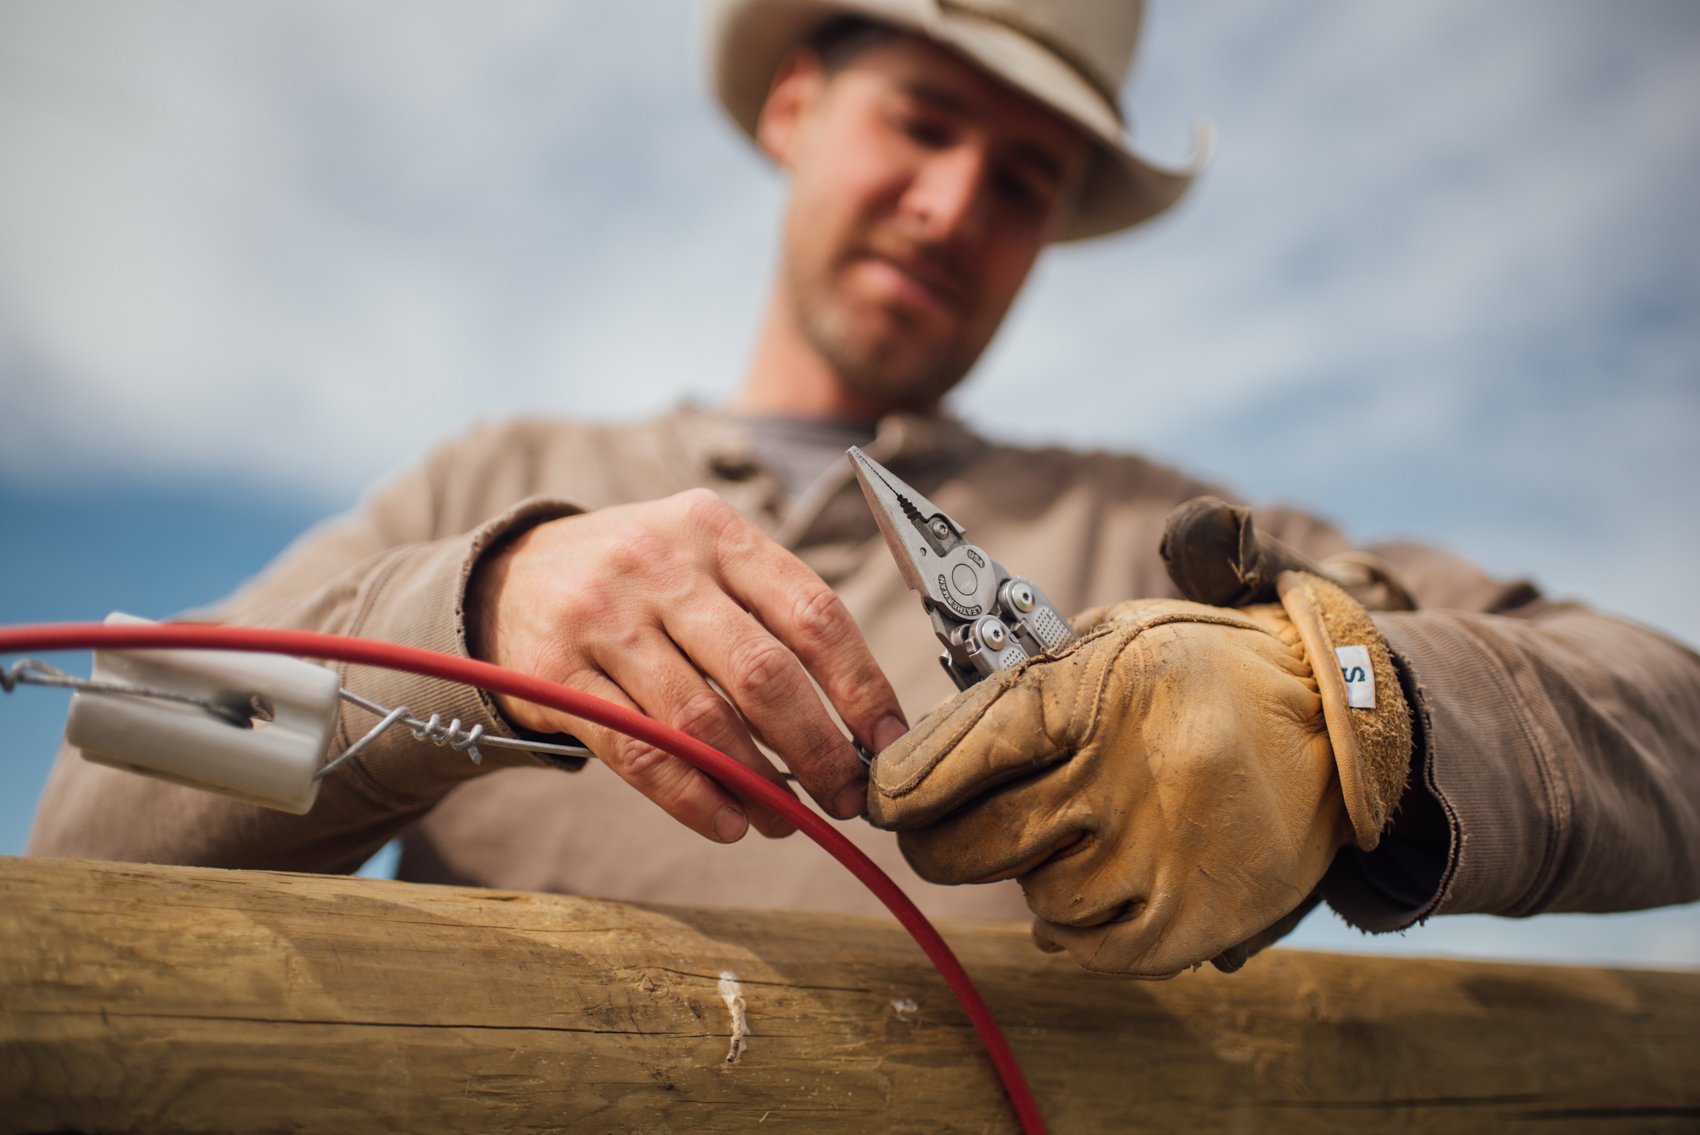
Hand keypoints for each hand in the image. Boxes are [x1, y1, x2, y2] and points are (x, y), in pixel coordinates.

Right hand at [470, 489, 908, 843]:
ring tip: (788, 820)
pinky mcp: (555, 674)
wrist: (509, 574)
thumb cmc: (638, 580)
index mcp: (715, 531)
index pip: (812, 612)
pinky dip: (693, 798)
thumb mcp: (703, 559)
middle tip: (847, 797)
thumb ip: (772, 616)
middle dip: (819, 749)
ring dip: (759, 785)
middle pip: (764, 673)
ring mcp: (601, 616)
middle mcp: (659, 564)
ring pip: (703, 721)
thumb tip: (859, 722)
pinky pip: (640, 752)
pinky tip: (727, 821)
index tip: (890, 744)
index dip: (863, 686)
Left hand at [867, 573, 1410, 977]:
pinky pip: (1080, 943)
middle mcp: (1123, 776)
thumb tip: (915, 764)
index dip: (903, 784)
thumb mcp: (1106, 641)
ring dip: (1032, 868)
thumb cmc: (1195, 676)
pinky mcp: (1186, 921)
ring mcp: (1156, 855)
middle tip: (938, 829)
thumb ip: (1013, 690)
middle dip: (935, 838)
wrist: (1328, 729)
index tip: (880, 797)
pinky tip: (1103, 874)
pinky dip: (1074, 918)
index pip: (965, 749)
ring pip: (1028, 892)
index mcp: (1097, 691)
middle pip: (971, 840)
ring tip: (1082, 828)